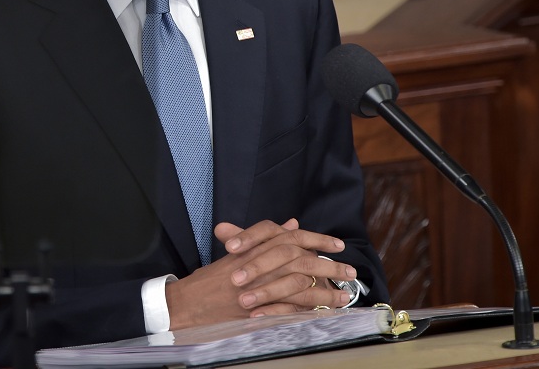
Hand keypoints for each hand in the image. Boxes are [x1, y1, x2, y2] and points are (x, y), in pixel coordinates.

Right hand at [165, 219, 355, 328]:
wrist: (188, 302)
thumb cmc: (212, 279)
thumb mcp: (239, 252)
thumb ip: (267, 237)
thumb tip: (293, 224)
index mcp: (254, 246)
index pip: (291, 237)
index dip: (317, 240)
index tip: (337, 246)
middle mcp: (257, 263)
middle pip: (301, 259)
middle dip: (329, 266)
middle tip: (350, 272)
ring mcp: (257, 286)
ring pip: (300, 284)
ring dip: (326, 291)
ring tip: (345, 296)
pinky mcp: (257, 308)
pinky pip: (289, 308)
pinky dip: (309, 310)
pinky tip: (325, 313)